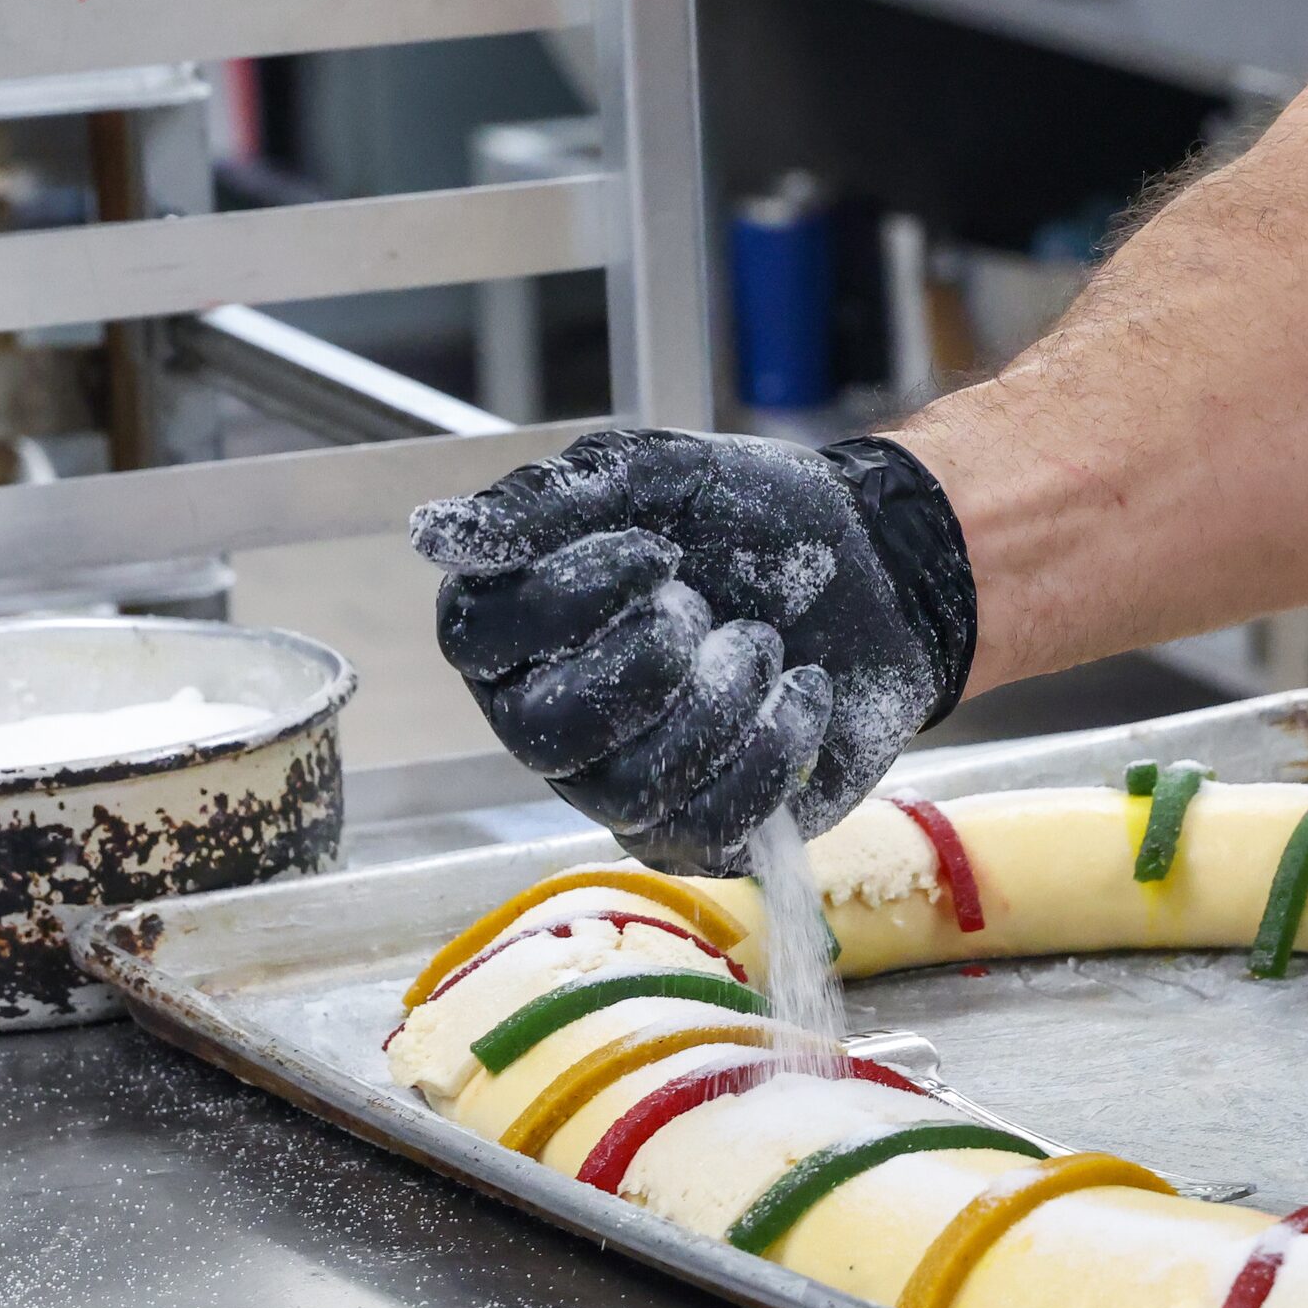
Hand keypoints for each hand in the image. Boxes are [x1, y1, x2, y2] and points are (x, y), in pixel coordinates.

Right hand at [411, 430, 975, 874]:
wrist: (875, 565)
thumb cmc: (748, 518)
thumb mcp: (650, 476)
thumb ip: (545, 502)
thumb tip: (433, 536)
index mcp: (516, 628)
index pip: (477, 643)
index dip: (566, 600)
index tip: (655, 550)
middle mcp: (548, 718)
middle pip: (547, 734)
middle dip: (649, 662)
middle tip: (706, 606)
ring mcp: (621, 785)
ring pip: (634, 789)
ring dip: (722, 701)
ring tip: (761, 643)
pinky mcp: (702, 831)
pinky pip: (711, 827)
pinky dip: (773, 749)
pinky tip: (801, 692)